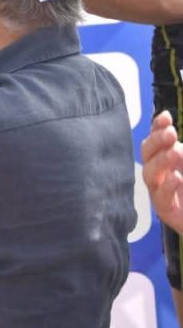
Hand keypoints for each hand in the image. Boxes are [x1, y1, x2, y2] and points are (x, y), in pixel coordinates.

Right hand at [141, 110, 182, 236]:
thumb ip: (181, 150)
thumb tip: (177, 142)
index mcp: (166, 157)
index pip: (156, 139)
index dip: (157, 127)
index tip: (166, 117)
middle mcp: (159, 172)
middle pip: (147, 153)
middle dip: (157, 141)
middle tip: (171, 133)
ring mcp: (159, 191)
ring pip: (149, 173)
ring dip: (161, 161)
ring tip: (176, 153)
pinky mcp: (165, 210)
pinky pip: (160, 198)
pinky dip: (167, 186)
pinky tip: (177, 178)